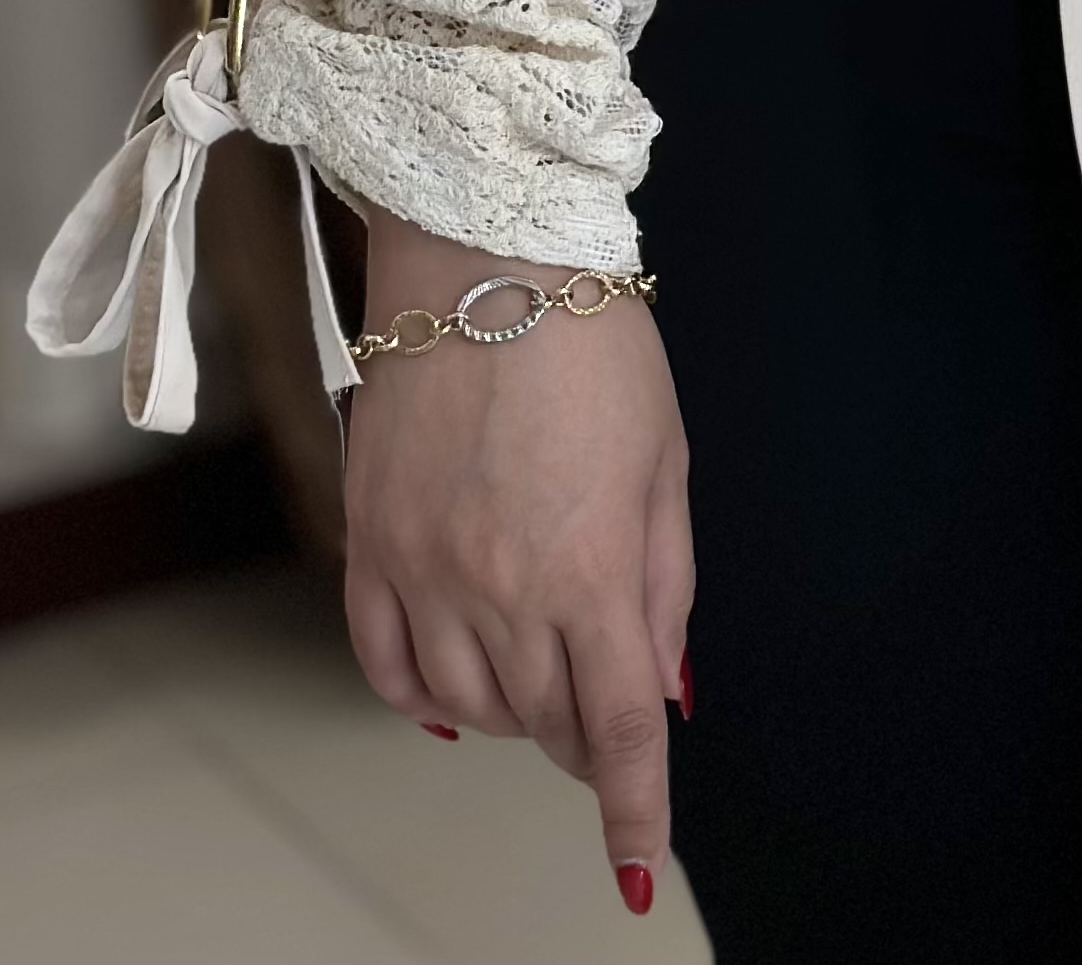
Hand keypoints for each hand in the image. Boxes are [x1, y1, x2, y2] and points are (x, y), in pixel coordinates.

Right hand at [343, 209, 693, 919]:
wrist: (485, 258)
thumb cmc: (594, 347)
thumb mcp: (665, 462)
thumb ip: (664, 587)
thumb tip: (665, 692)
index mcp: (592, 570)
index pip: (616, 729)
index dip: (632, 807)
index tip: (635, 868)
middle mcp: (502, 589)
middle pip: (546, 723)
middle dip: (584, 737)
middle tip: (603, 709)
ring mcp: (426, 573)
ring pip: (467, 708)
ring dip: (512, 716)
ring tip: (539, 675)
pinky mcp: (370, 546)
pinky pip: (386, 667)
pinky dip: (421, 700)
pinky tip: (451, 695)